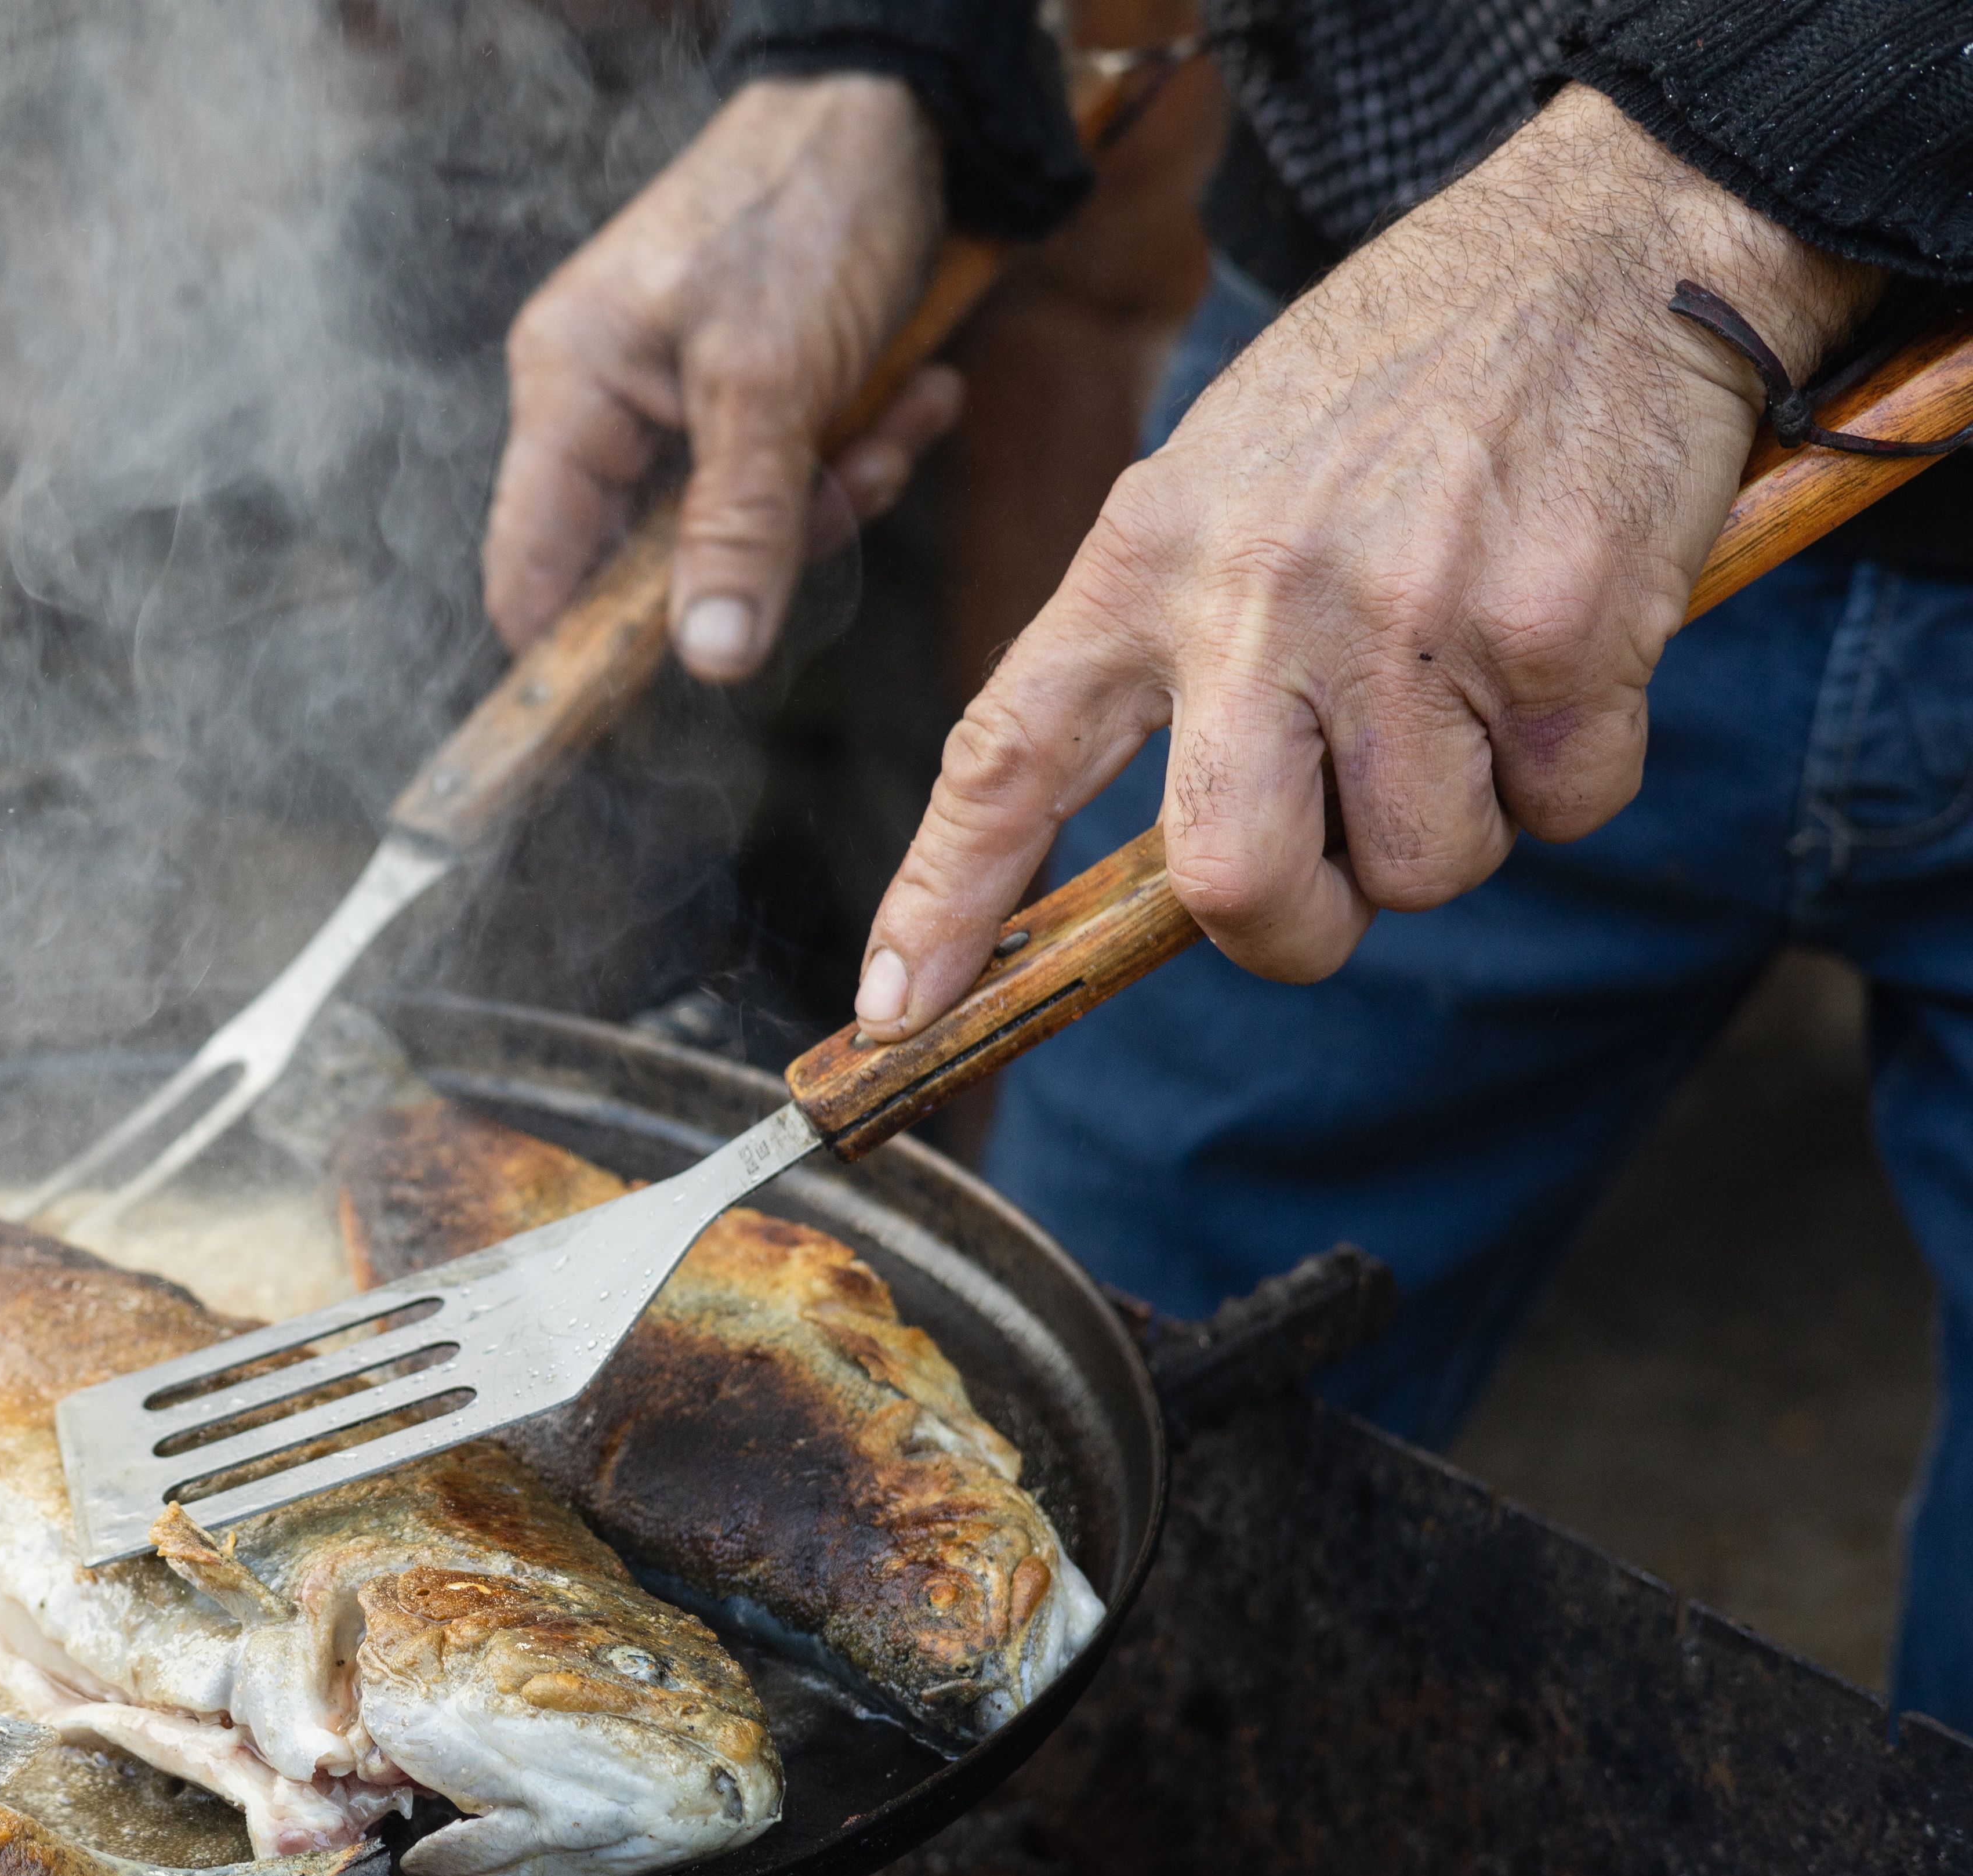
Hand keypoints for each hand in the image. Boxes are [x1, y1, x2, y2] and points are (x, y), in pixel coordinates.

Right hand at [486, 74, 964, 680]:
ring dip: (834, 495)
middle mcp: (603, 405)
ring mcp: (673, 400)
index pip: (529, 575)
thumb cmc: (807, 208)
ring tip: (900, 418)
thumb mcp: (773, 383)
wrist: (894, 102)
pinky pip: (785, 474)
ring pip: (736, 525)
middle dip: (765, 550)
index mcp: (568, 394)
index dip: (578, 657)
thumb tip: (706, 658)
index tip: (659, 702)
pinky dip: (856, 451)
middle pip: (649, 565)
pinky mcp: (742, 392)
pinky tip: (917, 393)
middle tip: (848, 490)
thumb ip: (736, 527)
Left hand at [850, 85, 1881, 1037]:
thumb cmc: (1391, 383)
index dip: (940, 900)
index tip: (890, 1014)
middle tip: (1338, 875)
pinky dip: (1572, 766)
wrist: (1598, 248)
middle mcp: (1256, 597)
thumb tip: (1176, 862)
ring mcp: (1409, 619)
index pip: (1003, 758)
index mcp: (1142, 558)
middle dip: (1294, 929)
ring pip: (1421, 867)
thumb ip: (1167, 644)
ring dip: (1458, 822)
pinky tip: (1562, 648)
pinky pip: (1563, 806)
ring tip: (1466, 681)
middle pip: (1233, 883)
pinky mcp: (1560, 636)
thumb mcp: (1219, 475)